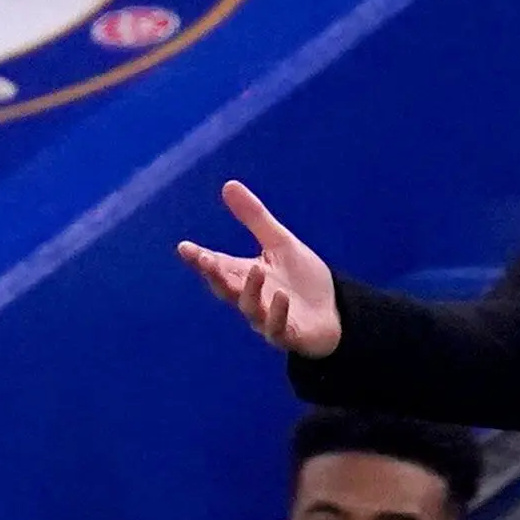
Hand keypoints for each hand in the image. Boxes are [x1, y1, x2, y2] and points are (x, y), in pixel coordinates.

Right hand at [175, 181, 343, 358]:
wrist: (335, 310)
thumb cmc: (303, 279)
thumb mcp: (280, 243)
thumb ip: (255, 218)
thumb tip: (228, 185)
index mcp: (246, 275)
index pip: (218, 265)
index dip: (200, 258)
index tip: (184, 247)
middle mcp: (252, 298)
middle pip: (226, 288)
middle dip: (214, 275)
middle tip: (205, 260)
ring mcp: (268, 319)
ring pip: (250, 308)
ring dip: (251, 290)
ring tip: (256, 270)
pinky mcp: (288, 335)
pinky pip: (277, 328)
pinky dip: (277, 313)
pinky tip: (281, 297)